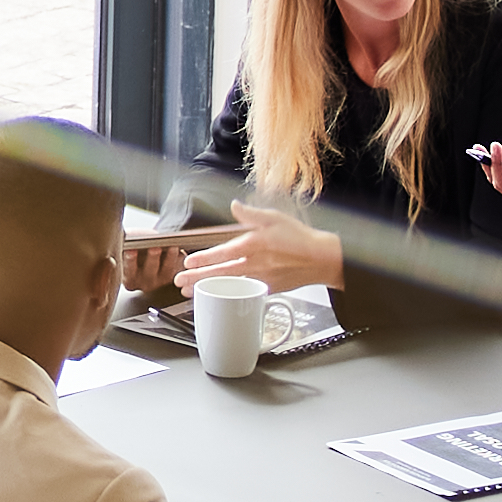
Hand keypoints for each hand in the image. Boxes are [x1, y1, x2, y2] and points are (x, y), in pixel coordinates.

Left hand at [190, 207, 342, 295]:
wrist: (322, 260)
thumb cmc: (301, 238)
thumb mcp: (275, 218)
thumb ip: (251, 214)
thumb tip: (235, 206)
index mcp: (255, 244)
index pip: (223, 253)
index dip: (204, 258)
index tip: (188, 262)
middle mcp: (255, 264)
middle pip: (220, 273)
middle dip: (197, 279)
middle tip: (179, 283)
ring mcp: (260, 279)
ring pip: (228, 285)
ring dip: (208, 289)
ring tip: (189, 293)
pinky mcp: (267, 289)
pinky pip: (243, 292)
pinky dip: (228, 294)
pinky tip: (217, 295)